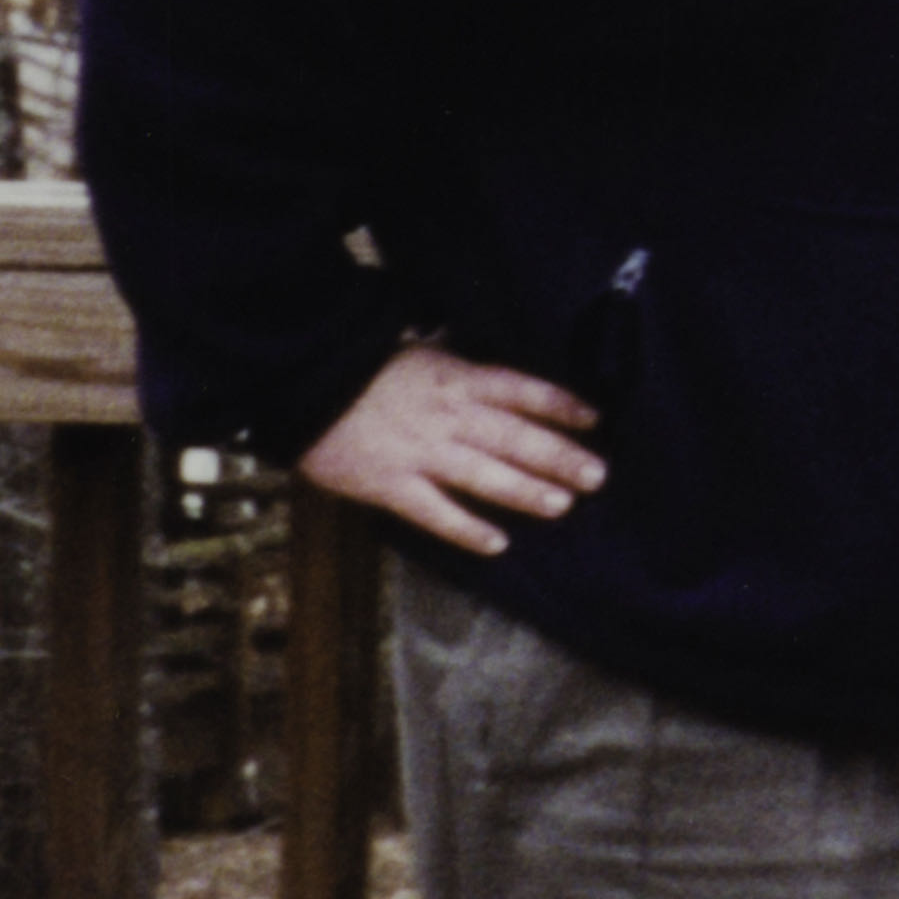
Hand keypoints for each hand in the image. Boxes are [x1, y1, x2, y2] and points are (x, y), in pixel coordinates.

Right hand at [300, 341, 600, 557]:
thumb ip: (460, 374)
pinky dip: (467, 529)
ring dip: (527, 491)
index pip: (521, 390)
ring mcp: (421, 453)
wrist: (301, 381)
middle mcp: (448, 416)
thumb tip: (499, 386)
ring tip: (562, 505)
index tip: (593, 419)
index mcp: (456, 379)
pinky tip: (498, 543)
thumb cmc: (361, 366)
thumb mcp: (421, 355)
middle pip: (515, 437)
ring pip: (485, 475)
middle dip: (560, 457)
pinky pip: (436, 512)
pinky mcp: (390, 485)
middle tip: (597, 476)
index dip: (560, 404)